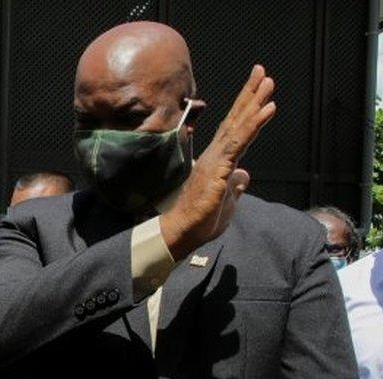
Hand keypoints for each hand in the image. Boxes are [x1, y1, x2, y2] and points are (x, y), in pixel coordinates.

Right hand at [161, 64, 275, 258]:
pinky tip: (267, 109)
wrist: (184, 231)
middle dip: (250, 94)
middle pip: (236, 119)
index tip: (258, 87)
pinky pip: (240, 142)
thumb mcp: (226, 200)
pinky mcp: (220, 168)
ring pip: (239, 126)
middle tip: (262, 72)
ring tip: (268, 82)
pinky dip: (254, 124)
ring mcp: (217, 159)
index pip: (234, 129)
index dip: (246, 107)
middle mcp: (216, 154)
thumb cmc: (202, 219)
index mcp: (218, 160)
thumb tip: (245, 175)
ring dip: (254, 102)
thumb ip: (235, 185)